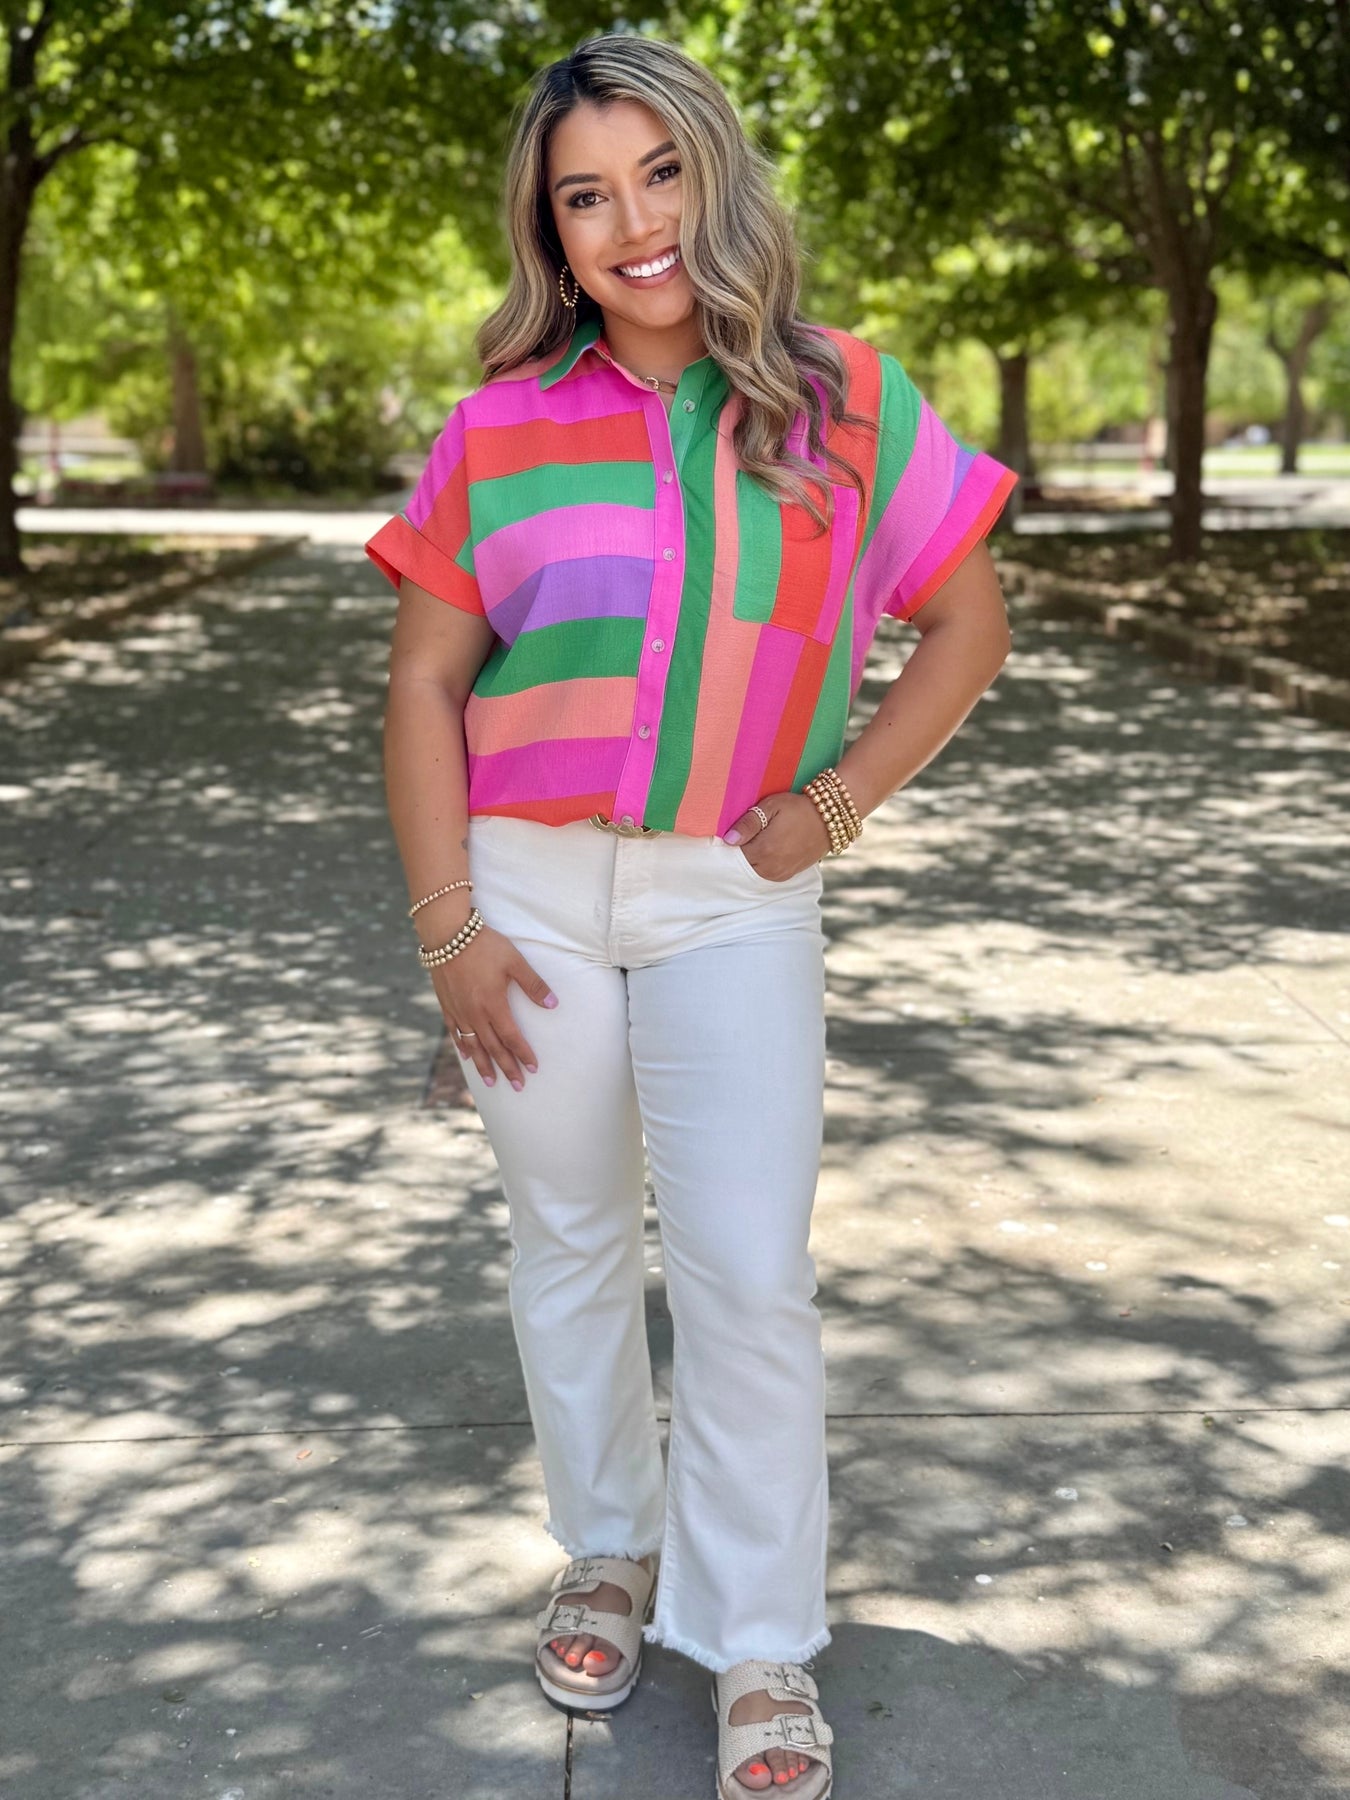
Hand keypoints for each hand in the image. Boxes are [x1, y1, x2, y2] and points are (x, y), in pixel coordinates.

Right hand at [428, 924, 557, 1088]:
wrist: (447, 934)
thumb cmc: (484, 945)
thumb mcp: (514, 961)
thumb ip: (533, 985)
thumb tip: (553, 1004)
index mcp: (494, 1005)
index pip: (512, 1037)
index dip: (523, 1054)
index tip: (533, 1068)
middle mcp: (475, 1013)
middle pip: (493, 1047)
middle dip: (507, 1067)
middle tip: (518, 1085)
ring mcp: (458, 1011)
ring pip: (473, 1045)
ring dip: (483, 1064)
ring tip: (492, 1080)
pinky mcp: (446, 1004)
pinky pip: (455, 1032)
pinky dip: (462, 1046)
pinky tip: (467, 1056)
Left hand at [722, 790, 830, 878]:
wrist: (829, 820)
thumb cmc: (798, 808)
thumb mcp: (771, 806)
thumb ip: (748, 823)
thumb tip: (729, 840)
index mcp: (764, 849)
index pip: (734, 853)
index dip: (731, 843)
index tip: (734, 832)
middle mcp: (771, 867)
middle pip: (743, 865)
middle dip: (740, 852)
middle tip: (746, 835)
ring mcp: (780, 874)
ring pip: (753, 871)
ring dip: (751, 859)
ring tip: (758, 840)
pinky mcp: (787, 875)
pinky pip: (765, 874)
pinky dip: (761, 864)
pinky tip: (766, 849)